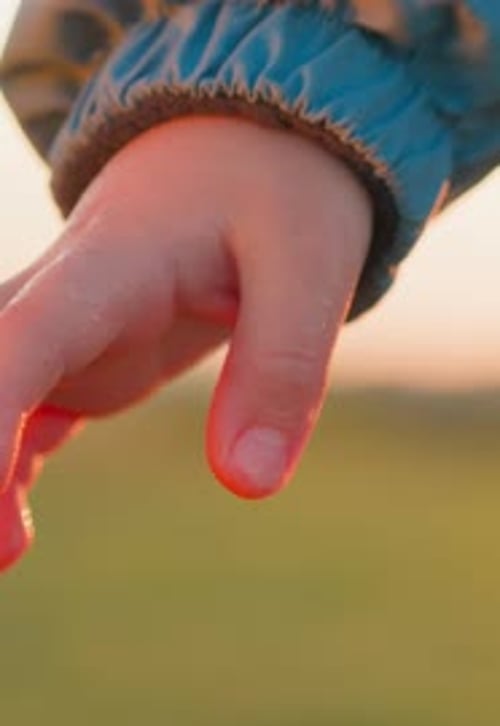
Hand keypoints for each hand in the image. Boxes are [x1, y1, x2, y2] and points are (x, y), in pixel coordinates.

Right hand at [0, 115, 371, 570]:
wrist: (249, 145)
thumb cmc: (280, 188)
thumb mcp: (308, 264)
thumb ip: (281, 367)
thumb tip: (248, 483)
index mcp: (112, 264)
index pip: (25, 338)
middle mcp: (66, 298)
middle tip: (0, 555)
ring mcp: (67, 331)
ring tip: (4, 558)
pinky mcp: (83, 357)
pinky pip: (22, 415)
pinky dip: (4, 473)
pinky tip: (10, 533)